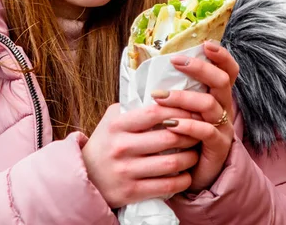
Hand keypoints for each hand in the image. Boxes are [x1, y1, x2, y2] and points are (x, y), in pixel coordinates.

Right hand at [82, 103, 199, 207]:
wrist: (86, 175)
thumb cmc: (105, 142)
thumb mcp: (112, 119)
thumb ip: (133, 106)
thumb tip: (163, 93)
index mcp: (117, 124)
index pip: (154, 113)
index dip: (178, 110)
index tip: (192, 110)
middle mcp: (121, 146)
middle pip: (168, 137)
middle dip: (190, 134)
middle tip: (200, 132)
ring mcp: (126, 170)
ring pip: (171, 163)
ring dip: (190, 158)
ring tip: (195, 153)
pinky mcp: (131, 192)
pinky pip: (166, 186)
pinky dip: (183, 180)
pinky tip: (187, 175)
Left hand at [152, 40, 238, 192]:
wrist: (192, 173)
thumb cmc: (183, 135)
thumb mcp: (182, 109)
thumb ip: (176, 89)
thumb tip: (151, 67)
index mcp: (217, 95)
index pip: (228, 71)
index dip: (222, 56)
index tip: (206, 44)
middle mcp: (224, 108)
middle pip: (221, 81)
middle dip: (200, 68)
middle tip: (176, 61)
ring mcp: (223, 128)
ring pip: (209, 104)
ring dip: (183, 98)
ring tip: (160, 96)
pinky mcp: (218, 147)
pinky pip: (205, 131)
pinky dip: (188, 126)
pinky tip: (171, 124)